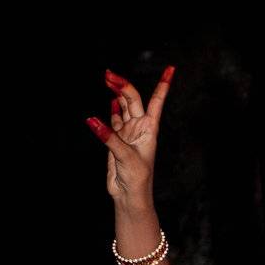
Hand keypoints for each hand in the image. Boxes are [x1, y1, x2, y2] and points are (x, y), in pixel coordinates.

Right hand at [85, 64, 174, 204]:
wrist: (129, 195)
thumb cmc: (137, 178)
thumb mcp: (125, 157)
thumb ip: (110, 138)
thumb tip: (93, 121)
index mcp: (150, 128)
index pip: (157, 101)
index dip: (164, 85)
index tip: (171, 69)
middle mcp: (140, 127)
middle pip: (133, 99)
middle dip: (123, 85)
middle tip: (108, 75)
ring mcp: (128, 132)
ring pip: (123, 106)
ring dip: (116, 92)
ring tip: (107, 78)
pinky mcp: (116, 139)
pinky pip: (114, 119)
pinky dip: (112, 109)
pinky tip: (112, 99)